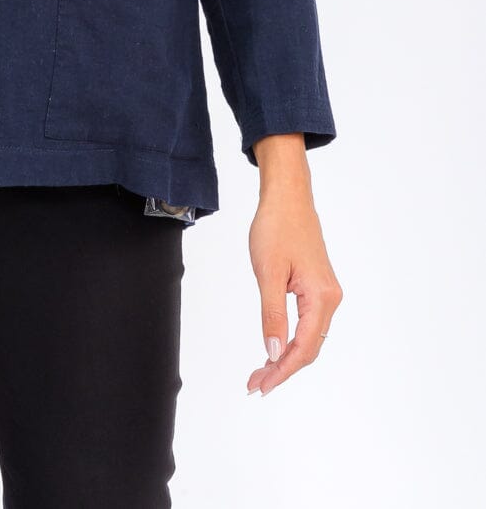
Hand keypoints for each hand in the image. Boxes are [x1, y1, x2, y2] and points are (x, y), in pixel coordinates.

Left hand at [245, 182, 341, 396]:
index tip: (261, 386)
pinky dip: (290, 340)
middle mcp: (330, 299)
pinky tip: (275, 348)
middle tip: (254, 384)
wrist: (287, 198)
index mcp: (322, 297)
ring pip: (308, 338)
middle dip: (282, 369)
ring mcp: (326, 294)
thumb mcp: (268, 273)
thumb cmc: (277, 228)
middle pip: (309, 348)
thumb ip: (272, 315)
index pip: (303, 347)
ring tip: (260, 372)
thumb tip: (274, 353)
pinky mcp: (317, 288)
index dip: (282, 371)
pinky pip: (307, 324)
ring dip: (286, 357)